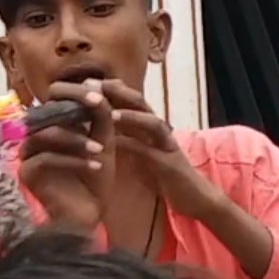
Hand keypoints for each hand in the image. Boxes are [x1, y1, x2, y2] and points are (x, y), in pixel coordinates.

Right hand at [19, 80, 115, 234]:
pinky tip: (94, 167)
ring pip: (46, 133)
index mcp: (52, 123)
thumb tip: (96, 83)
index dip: (76, 91)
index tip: (101, 96)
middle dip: (74, 106)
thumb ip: (100, 116)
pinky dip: (73, 161)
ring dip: (76, 139)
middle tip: (99, 108)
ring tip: (101, 151)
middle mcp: (34, 134)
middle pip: (45, 109)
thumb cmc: (93, 180)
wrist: (88, 216)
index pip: (54, 95)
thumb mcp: (104, 143)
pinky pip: (46, 158)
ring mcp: (27, 153)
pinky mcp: (27, 172)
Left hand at [103, 80, 217, 218]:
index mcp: (148, 126)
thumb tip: (97, 122)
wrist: (192, 197)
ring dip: (131, 116)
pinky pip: (150, 152)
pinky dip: (133, 146)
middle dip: (117, 92)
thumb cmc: (160, 172)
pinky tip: (116, 142)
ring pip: (151, 123)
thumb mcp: (138, 150)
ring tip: (109, 112)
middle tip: (92, 84)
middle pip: (140, 103)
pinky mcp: (169, 164)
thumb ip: (123, 134)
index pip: (130, 100)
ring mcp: (166, 146)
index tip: (85, 81)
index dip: (110, 89)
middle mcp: (158, 131)